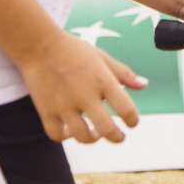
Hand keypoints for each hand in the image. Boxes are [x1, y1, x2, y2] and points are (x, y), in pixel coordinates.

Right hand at [16, 30, 144, 143]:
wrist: (39, 45)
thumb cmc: (75, 50)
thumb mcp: (103, 57)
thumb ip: (124, 74)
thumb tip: (144, 85)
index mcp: (102, 80)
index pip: (126, 108)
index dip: (133, 120)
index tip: (132, 122)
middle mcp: (85, 95)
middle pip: (106, 129)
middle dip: (117, 137)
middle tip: (120, 137)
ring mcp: (64, 105)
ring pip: (82, 136)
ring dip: (93, 139)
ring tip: (96, 134)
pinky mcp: (46, 110)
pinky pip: (56, 135)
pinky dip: (65, 137)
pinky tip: (70, 130)